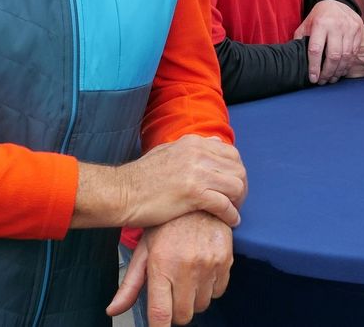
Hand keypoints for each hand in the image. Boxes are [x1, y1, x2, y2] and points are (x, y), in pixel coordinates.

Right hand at [73, 135, 246, 229]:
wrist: (122, 193)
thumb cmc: (141, 177)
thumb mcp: (168, 151)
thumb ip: (193, 148)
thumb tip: (215, 142)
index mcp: (193, 143)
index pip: (232, 153)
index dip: (236, 172)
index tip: (232, 186)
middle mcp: (198, 154)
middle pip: (238, 169)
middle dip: (241, 188)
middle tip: (236, 202)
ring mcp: (197, 173)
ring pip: (236, 186)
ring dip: (238, 202)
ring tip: (232, 212)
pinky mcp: (193, 193)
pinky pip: (225, 205)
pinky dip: (231, 215)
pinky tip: (230, 222)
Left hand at [107, 212, 232, 326]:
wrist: (196, 200)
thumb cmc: (166, 226)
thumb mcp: (144, 252)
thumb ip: (129, 285)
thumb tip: (112, 310)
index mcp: (161, 266)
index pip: (161, 314)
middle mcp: (186, 267)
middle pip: (183, 315)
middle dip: (176, 310)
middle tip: (172, 293)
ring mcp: (208, 265)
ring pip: (202, 305)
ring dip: (194, 299)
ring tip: (187, 277)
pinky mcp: (225, 261)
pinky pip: (219, 292)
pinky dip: (210, 288)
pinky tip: (202, 270)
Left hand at [293, 0, 361, 83]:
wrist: (335, 1)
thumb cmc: (318, 17)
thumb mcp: (306, 25)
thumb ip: (300, 41)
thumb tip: (295, 60)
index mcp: (320, 24)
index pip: (316, 49)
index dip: (314, 67)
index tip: (313, 78)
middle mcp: (337, 25)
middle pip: (333, 55)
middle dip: (328, 72)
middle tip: (323, 81)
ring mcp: (350, 28)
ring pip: (346, 56)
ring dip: (338, 71)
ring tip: (332, 79)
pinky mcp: (359, 30)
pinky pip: (354, 52)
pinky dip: (348, 64)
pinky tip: (341, 70)